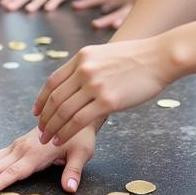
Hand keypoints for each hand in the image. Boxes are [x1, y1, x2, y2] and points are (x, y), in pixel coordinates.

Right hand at [0, 125, 95, 194]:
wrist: (76, 111)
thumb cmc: (81, 135)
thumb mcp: (82, 152)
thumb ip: (73, 170)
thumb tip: (69, 188)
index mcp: (35, 154)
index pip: (15, 171)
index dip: (1, 182)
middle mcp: (22, 149)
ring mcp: (17, 145)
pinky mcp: (17, 144)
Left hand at [33, 37, 171, 145]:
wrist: (159, 57)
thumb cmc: (136, 58)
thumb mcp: (104, 55)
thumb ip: (88, 67)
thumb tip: (77, 83)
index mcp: (82, 57)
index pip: (53, 81)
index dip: (41, 100)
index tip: (36, 112)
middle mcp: (84, 70)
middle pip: (55, 98)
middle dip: (44, 118)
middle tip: (40, 131)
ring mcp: (95, 85)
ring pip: (64, 111)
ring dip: (52, 128)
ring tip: (47, 139)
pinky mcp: (108, 101)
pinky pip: (79, 120)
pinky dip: (66, 132)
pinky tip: (61, 139)